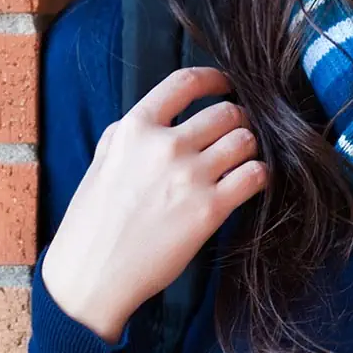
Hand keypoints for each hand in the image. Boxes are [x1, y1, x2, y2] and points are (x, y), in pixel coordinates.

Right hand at [40, 67, 266, 341]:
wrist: (92, 273)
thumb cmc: (93, 220)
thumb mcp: (103, 160)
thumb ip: (132, 133)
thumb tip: (163, 118)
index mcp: (135, 128)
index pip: (185, 82)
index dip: (215, 79)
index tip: (227, 85)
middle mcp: (165, 145)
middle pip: (226, 113)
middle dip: (238, 121)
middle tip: (237, 134)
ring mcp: (189, 177)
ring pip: (245, 140)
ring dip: (249, 149)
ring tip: (241, 161)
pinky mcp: (210, 209)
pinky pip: (255, 175)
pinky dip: (259, 175)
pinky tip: (249, 182)